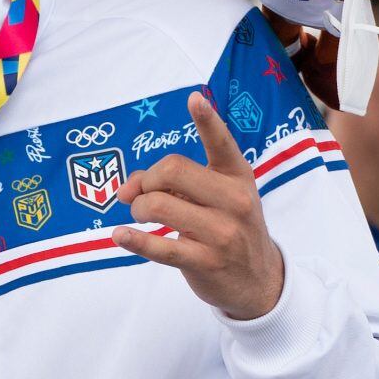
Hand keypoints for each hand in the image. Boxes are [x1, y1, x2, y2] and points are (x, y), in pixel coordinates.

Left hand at [110, 90, 284, 320]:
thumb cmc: (227, 228)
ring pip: (158, 205)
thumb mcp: (214, 199)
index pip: (222, 144)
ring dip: (138, 209)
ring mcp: (222, 232)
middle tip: (142, 195)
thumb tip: (126, 188)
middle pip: (172, 170)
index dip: (208, 120)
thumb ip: (172, 183)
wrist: (258, 280)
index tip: (194, 98)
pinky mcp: (206, 261)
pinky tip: (120, 236)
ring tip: (142, 217)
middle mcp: (235, 200)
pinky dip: (133, 239)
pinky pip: (160, 247)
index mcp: (238, 177)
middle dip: (146, 181)